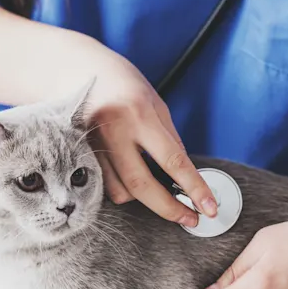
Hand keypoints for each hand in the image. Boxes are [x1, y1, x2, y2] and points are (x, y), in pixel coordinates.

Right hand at [76, 36, 216, 224]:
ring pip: (121, 191)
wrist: (78, 69)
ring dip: (142, 198)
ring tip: (154, 186)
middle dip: (169, 208)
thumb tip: (187, 178)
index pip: (173, 160)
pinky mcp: (79, 155)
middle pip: (142, 185)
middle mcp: (113, 130)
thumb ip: (170, 140)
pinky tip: (129, 176)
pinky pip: (105, 186)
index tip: (208, 208)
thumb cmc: (124, 86)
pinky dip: (123, 188)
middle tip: (189, 219)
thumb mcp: (156, 105)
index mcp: (139, 114)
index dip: (194, 188)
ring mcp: (92, 145)